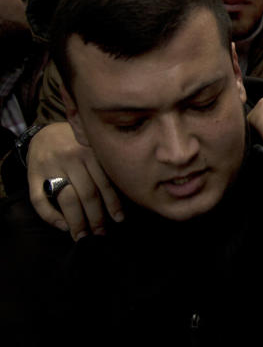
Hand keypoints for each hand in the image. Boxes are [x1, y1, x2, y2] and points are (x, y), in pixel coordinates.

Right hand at [27, 122, 123, 240]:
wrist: (43, 133)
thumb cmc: (76, 144)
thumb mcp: (93, 147)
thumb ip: (104, 165)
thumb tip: (124, 193)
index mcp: (90, 151)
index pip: (105, 183)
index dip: (113, 204)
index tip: (119, 219)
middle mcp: (71, 158)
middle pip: (87, 194)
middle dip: (96, 217)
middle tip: (101, 233)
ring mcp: (51, 167)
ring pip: (67, 199)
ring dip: (77, 221)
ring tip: (83, 236)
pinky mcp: (33, 175)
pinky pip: (39, 200)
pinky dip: (51, 216)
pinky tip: (63, 226)